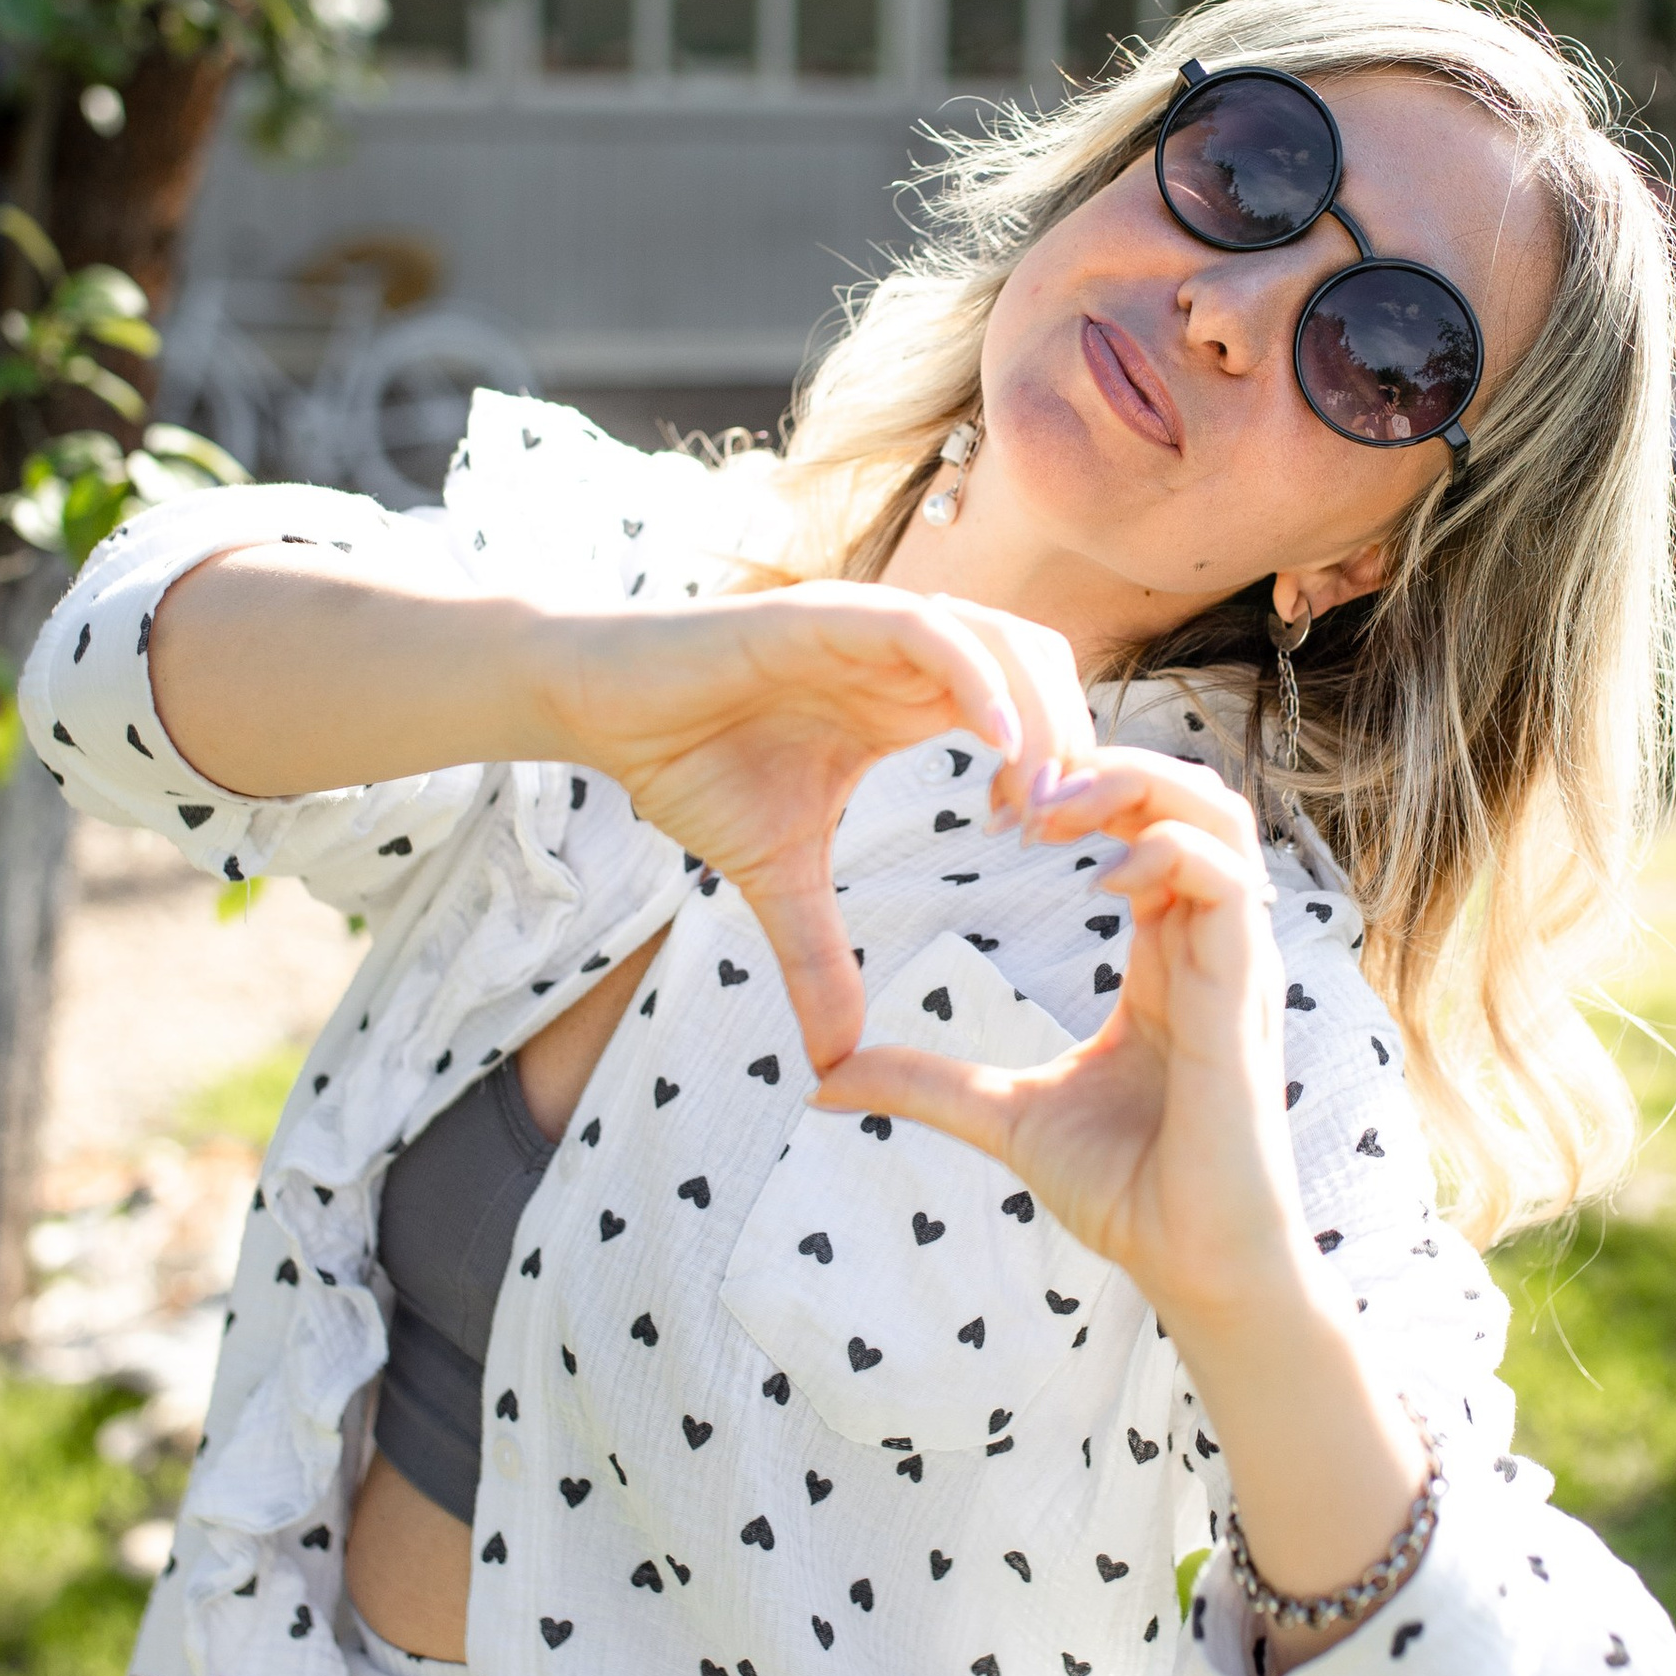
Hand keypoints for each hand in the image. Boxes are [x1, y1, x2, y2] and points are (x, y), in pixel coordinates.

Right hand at [538, 585, 1095, 1071]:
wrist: (601, 708)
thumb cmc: (690, 765)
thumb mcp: (776, 877)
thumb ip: (819, 957)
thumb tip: (836, 1062)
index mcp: (910, 698)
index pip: (1029, 708)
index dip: (1058, 770)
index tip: (1044, 847)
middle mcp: (907, 653)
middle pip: (1041, 667)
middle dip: (1074, 742)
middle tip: (1068, 829)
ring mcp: (874, 625)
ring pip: (1004, 642)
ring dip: (1042, 715)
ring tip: (1041, 799)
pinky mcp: (832, 613)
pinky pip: (932, 631)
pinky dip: (977, 680)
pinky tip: (995, 744)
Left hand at [809, 745, 1308, 1339]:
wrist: (1194, 1267)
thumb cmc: (1126, 1192)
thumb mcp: (1002, 1119)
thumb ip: (925, 1084)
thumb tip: (822, 1082)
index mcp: (1166, 956)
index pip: (1145, 827)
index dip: (1079, 797)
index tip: (996, 812)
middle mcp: (1208, 944)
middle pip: (1186, 796)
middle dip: (1105, 767)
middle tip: (1017, 793)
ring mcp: (1234, 963)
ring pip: (1219, 815)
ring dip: (1140, 787)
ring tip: (1055, 810)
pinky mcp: (1245, 995)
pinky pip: (1229, 882)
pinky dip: (1170, 852)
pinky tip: (1102, 876)